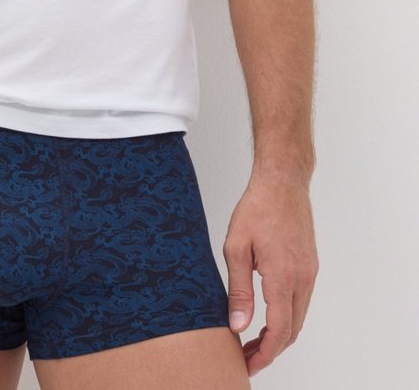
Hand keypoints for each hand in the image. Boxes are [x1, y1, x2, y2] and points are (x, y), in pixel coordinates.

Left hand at [223, 173, 318, 376]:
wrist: (283, 180)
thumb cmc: (256, 208)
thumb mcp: (236, 247)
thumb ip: (238, 289)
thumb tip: (238, 326)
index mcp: (283, 276)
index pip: (279, 331)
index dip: (265, 354)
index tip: (248, 364)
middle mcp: (302, 278)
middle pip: (292, 330)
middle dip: (270, 350)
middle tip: (246, 357)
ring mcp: (310, 272)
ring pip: (298, 317)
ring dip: (279, 334)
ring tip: (253, 340)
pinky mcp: (310, 265)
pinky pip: (301, 301)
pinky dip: (286, 316)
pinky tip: (267, 316)